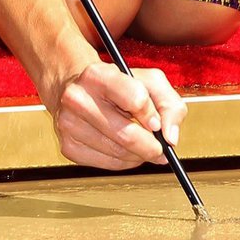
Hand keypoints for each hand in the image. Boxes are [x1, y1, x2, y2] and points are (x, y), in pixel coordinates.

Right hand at [46, 61, 187, 169]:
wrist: (78, 88)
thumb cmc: (118, 85)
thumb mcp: (150, 81)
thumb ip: (170, 104)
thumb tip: (171, 137)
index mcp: (98, 75)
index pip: (136, 99)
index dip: (152, 116)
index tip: (158, 124)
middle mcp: (77, 98)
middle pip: (126, 134)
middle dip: (151, 146)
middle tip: (161, 149)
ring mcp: (69, 124)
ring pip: (118, 152)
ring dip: (138, 155)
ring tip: (144, 145)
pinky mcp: (68, 146)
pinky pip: (106, 163)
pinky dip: (124, 161)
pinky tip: (126, 150)